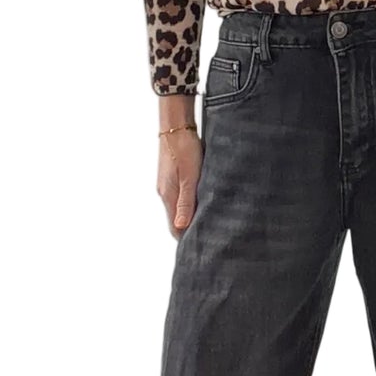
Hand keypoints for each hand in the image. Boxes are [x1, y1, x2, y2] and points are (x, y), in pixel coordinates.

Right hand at [157, 103, 203, 236]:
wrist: (176, 126)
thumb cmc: (184, 149)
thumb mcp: (189, 177)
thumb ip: (186, 202)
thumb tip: (181, 228)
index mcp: (168, 196)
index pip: (175, 228)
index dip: (187, 240)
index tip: (202, 249)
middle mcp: (166, 193)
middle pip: (177, 221)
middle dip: (190, 232)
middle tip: (209, 241)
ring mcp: (168, 185)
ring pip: (179, 209)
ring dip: (191, 218)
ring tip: (209, 225)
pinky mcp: (173, 177)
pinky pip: (181, 198)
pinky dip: (191, 205)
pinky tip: (203, 204)